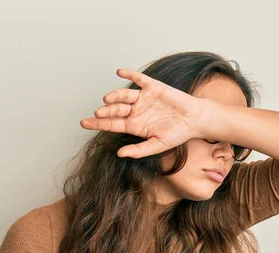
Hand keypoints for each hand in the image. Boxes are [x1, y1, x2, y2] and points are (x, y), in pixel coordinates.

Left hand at [80, 68, 206, 157]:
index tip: (84, 123)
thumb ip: (138, 150)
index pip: (111, 124)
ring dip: (115, 96)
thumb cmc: (177, 134)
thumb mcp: (157, 145)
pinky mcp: (153, 87)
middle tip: (99, 112)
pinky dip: (129, 75)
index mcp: (134, 125)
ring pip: (124, 95)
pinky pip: (138, 79)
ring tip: (108, 99)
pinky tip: (120, 72)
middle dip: (106, 111)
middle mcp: (136, 111)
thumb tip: (120, 154)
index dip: (97, 123)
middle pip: (115, 110)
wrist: (194, 120)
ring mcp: (143, 98)